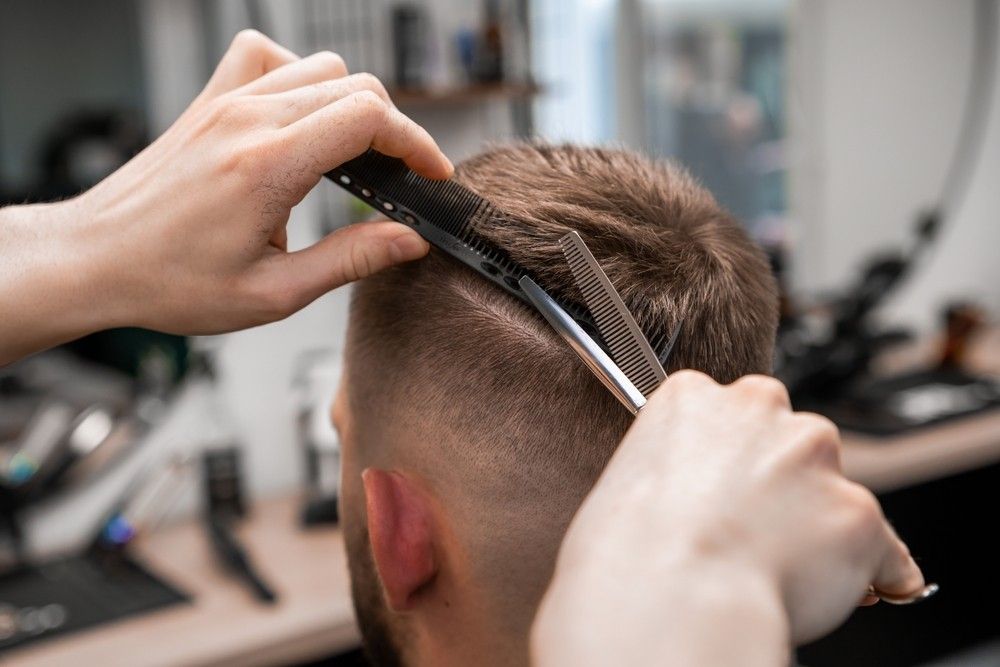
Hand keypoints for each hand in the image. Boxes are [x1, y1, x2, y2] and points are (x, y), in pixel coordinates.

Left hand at [1, 30, 448, 363]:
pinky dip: (300, 78)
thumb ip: (350, 260)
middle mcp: (248, 120)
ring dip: (352, 106)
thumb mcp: (273, 293)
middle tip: (400, 177)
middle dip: (394, 130)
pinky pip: (268, 57)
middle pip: (355, 88)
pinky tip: (301, 119)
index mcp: (268, 166)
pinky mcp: (210, 102)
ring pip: (320, 69)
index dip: (416, 143)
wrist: (96, 258)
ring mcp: (226, 103)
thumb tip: (409, 242)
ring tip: (354, 158)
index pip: (368, 118)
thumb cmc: (170, 282)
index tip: (432, 172)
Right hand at [532, 371, 923, 665]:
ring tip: (786, 571)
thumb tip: (696, 499)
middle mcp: (760, 410)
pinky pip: (884, 550)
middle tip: (755, 530)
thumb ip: (678, 467)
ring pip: (836, 492)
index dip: (730, 460)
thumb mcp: (629, 481)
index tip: (725, 488)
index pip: (731, 412)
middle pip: (791, 439)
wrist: (673, 593)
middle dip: (784, 481)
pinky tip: (858, 592)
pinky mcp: (858, 512)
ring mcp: (814, 458)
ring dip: (823, 524)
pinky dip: (874, 573)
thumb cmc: (632, 551)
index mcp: (694, 396)